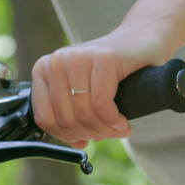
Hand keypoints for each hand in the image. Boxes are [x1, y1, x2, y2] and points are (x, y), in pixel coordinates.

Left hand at [30, 26, 171, 148]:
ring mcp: (77, 58)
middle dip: (90, 134)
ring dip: (105, 130)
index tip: (85, 140)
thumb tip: (76, 144)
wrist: (141, 40)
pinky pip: (102, 104)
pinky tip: (123, 123)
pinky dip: (114, 121)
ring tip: (119, 130)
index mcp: (43, 70)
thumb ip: (72, 114)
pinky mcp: (103, 58)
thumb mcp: (83, 91)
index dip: (66, 137)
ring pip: (84, 114)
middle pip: (66, 118)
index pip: (45, 118)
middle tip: (109, 135)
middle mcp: (55, 62)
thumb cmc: (112, 69)